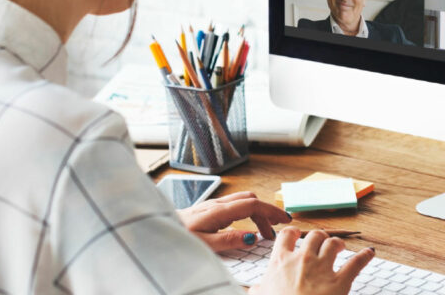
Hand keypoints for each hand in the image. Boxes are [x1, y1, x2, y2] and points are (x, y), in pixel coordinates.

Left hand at [176, 191, 290, 251]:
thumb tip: (252, 237)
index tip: (284, 220)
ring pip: (243, 200)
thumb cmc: (178, 237)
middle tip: (275, 230)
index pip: (253, 204)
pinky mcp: (209, 209)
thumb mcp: (204, 244)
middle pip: (251, 200)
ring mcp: (213, 205)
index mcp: (218, 211)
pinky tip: (245, 227)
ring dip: (257, 212)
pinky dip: (247, 213)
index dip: (271, 211)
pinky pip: (234, 205)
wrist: (159, 230)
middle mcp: (217, 204)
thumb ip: (228, 240)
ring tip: (263, 231)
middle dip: (267, 212)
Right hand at [251, 228, 374, 294]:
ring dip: (338, 243)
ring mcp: (322, 269)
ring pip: (333, 244)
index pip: (286, 236)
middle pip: (314, 236)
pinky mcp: (340, 282)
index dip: (293, 232)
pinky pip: (356, 263)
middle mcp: (302, 260)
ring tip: (340, 247)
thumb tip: (253, 289)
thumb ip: (258, 289)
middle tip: (322, 243)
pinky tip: (370, 253)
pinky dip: (365, 257)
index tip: (297, 234)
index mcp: (280, 262)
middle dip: (319, 237)